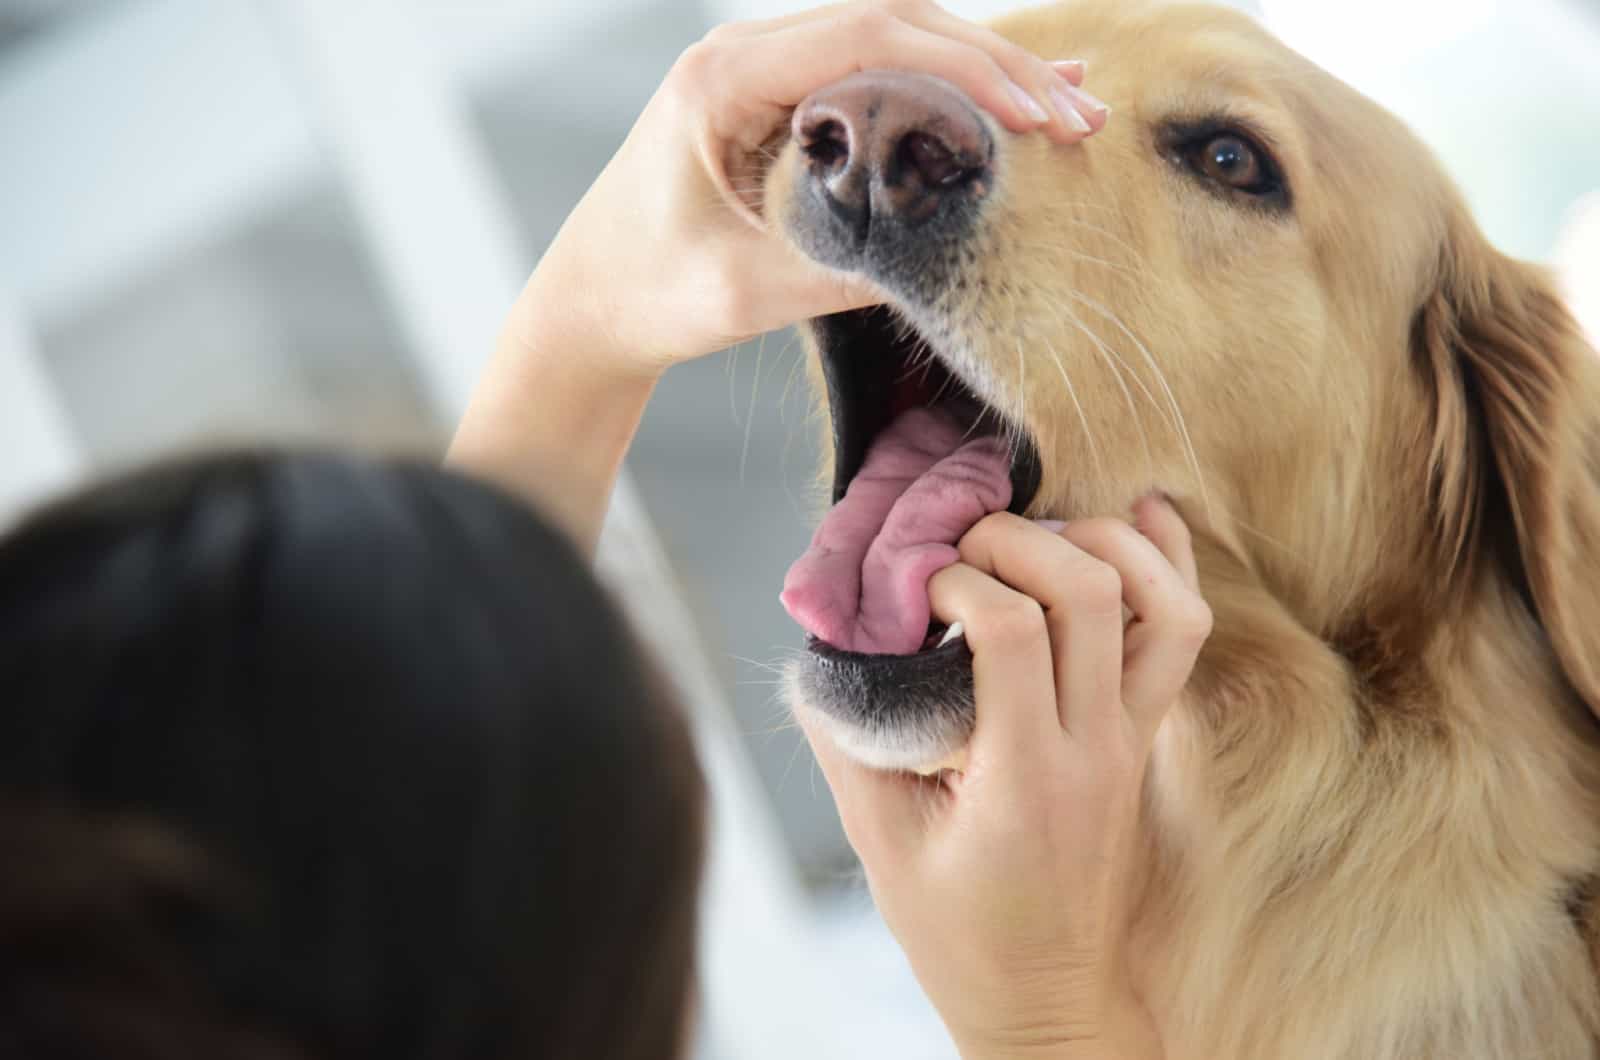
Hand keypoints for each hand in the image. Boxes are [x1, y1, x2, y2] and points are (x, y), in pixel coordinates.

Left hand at [454, 1, 1106, 549]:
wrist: (589, 307)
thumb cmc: (649, 294)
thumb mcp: (751, 290)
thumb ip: (848, 266)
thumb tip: (954, 254)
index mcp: (722, 79)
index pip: (867, 35)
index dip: (965, 66)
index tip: (1036, 113)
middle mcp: (743, 55)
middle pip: (893, 23)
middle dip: (994, 67)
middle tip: (1078, 115)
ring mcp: (763, 73)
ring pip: (892, 43)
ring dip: (980, 73)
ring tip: (1068, 106)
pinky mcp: (780, 104)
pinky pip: (873, 76)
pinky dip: (942, 90)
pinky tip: (1008, 103)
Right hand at [800, 496, 1209, 1058]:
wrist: (1048, 1000)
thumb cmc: (960, 932)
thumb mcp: (881, 844)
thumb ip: (848, 741)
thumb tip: (822, 651)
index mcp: (1023, 776)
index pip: (1012, 630)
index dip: (956, 582)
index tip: (914, 592)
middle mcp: (1093, 747)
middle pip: (1092, 592)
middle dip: (1019, 538)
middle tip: (963, 549)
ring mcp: (1131, 739)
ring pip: (1163, 604)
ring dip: (1104, 541)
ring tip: (1039, 532)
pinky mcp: (1144, 735)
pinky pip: (1180, 631)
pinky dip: (1168, 560)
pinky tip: (1138, 512)